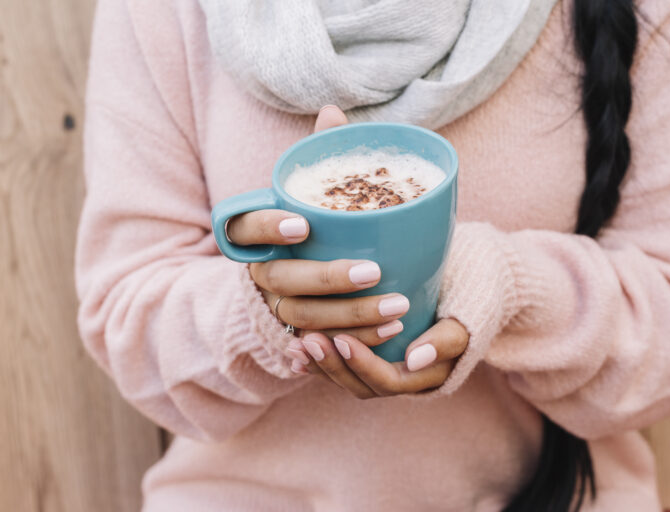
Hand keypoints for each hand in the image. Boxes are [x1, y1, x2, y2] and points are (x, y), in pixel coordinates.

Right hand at [226, 106, 408, 351]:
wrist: (308, 273)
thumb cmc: (315, 221)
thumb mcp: (316, 191)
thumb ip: (321, 155)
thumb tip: (332, 111)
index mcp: (257, 233)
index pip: (244, 228)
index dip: (267, 227)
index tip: (303, 224)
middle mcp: (262, 271)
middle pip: (282, 279)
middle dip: (328, 279)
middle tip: (373, 272)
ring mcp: (278, 306)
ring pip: (304, 317)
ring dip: (350, 317)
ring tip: (397, 308)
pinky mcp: (299, 333)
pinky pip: (322, 343)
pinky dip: (355, 340)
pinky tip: (390, 331)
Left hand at [290, 318, 469, 398]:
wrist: (465, 293)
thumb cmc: (466, 303)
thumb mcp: (464, 320)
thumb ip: (445, 340)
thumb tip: (415, 359)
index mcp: (425, 377)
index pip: (388, 382)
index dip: (363, 365)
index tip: (343, 338)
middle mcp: (401, 381)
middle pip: (361, 387)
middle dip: (334, 367)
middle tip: (311, 341)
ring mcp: (383, 372)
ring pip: (347, 381)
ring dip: (320, 366)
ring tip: (296, 346)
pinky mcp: (369, 360)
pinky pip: (340, 369)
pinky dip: (317, 363)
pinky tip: (294, 350)